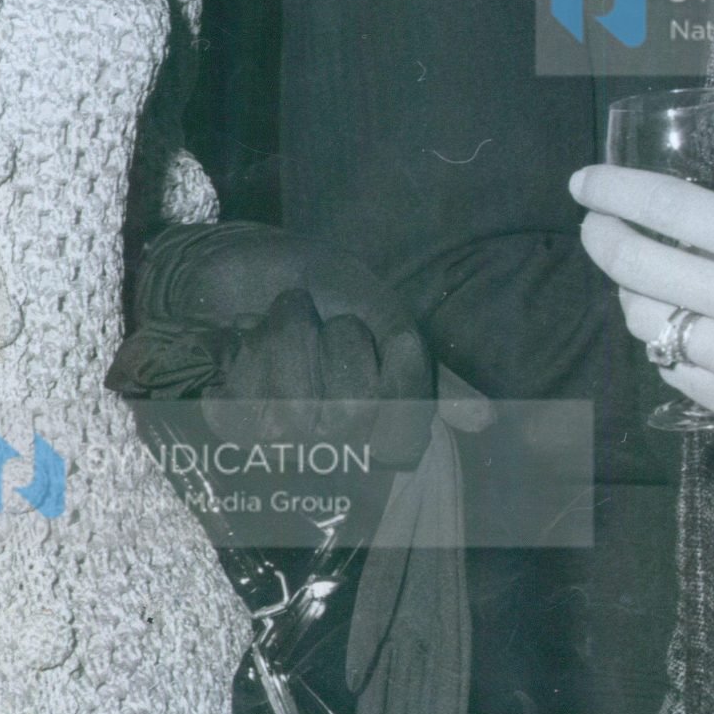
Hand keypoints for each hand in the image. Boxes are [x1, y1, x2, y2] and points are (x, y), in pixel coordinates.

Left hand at [134, 226, 436, 471]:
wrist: (252, 266)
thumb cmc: (328, 295)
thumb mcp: (390, 321)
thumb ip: (429, 374)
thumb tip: (482, 421)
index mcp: (377, 426)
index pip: (402, 441)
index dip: (401, 383)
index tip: (392, 338)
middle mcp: (331, 447)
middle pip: (349, 413)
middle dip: (340, 341)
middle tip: (328, 321)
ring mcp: (281, 442)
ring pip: (294, 405)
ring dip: (288, 334)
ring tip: (282, 322)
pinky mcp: (231, 425)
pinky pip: (244, 398)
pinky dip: (247, 346)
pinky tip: (244, 339)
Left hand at [570, 159, 713, 501]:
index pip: (670, 208)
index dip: (613, 190)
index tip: (585, 182)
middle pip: (637, 266)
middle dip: (600, 237)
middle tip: (596, 223)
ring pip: (648, 324)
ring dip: (628, 293)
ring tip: (637, 274)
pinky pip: (676, 373)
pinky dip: (664, 344)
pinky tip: (675, 328)